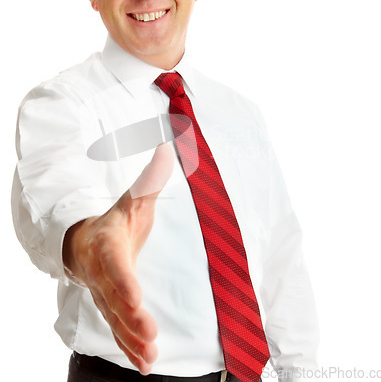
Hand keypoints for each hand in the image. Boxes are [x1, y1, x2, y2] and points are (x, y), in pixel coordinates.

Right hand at [63, 142, 173, 374]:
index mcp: (108, 245)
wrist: (86, 244)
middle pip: (114, 298)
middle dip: (130, 317)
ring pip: (116, 320)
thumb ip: (150, 179)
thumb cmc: (114, 222)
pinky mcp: (112, 307)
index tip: (135, 298)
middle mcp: (104, 273)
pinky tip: (145, 364)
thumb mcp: (131, 199)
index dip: (124, 282)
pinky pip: (119, 330)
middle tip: (148, 333)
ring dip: (132, 339)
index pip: (115, 265)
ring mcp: (106, 294)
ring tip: (149, 357)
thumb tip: (167, 146)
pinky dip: (130, 347)